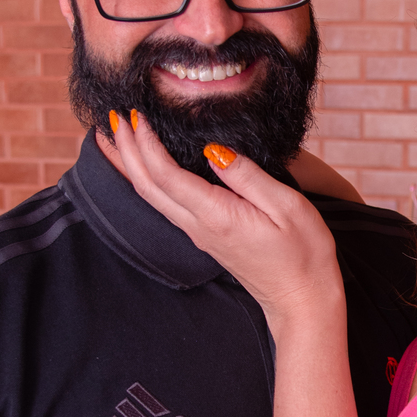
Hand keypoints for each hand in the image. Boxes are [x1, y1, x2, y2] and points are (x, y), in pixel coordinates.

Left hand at [104, 113, 340, 329]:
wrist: (302, 302)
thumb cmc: (304, 255)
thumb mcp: (288, 207)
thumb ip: (249, 176)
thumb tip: (215, 149)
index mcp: (217, 216)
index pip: (167, 175)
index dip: (147, 143)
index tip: (136, 114)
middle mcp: (199, 227)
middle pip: (148, 186)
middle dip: (126, 150)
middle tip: (113, 116)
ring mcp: (199, 234)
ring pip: (151, 196)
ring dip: (131, 164)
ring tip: (116, 137)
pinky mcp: (205, 237)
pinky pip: (165, 204)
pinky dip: (147, 179)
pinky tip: (146, 167)